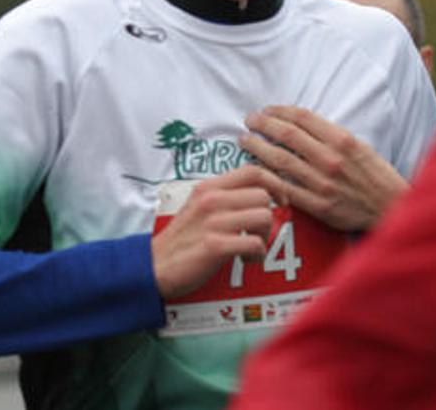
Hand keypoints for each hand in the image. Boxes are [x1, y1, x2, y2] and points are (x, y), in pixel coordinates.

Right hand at [151, 165, 283, 300]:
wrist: (155, 265)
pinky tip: (246, 260)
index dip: (275, 183)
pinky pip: (255, 243)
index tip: (280, 199)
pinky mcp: (214, 246)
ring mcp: (212, 222)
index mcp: (209, 187)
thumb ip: (226, 195)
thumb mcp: (199, 205)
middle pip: (263, 196)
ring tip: (251, 248)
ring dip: (265, 237)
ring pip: (263, 217)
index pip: (253, 171)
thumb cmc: (183, 237)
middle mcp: (211, 200)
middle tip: (258, 232)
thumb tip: (263, 193)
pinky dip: (257, 255)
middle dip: (269, 217)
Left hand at [240, 106, 408, 230]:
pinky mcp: (318, 205)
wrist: (391, 207)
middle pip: (287, 135)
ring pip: (281, 160)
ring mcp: (323, 183)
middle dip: (263, 124)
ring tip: (245, 140)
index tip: (267, 109)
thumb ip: (331, 136)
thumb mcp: (359, 146)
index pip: (302, 117)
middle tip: (249, 120)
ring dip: (258, 148)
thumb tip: (301, 124)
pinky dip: (268, 177)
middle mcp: (331, 159)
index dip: (280, 110)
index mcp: (342, 140)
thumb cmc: (375, 175)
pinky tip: (255, 169)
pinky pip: (285, 189)